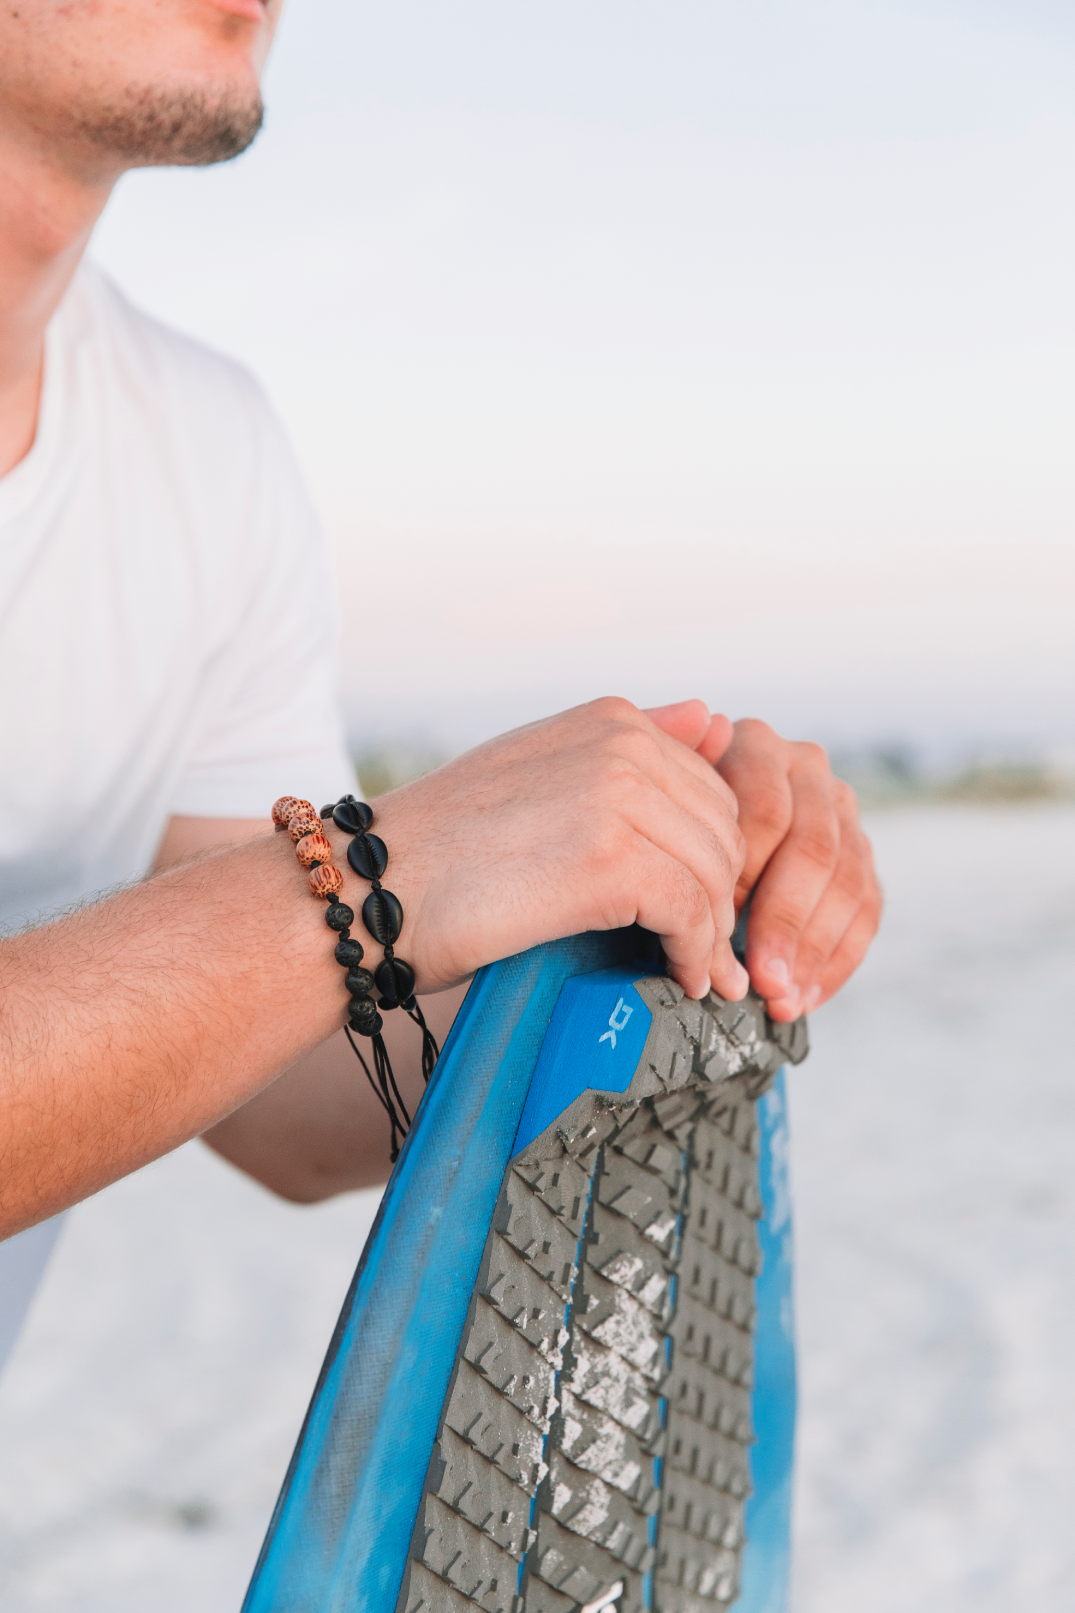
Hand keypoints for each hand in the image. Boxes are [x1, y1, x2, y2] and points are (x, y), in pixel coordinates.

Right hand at [365, 698, 749, 1002]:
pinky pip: (690, 915)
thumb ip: (627, 746)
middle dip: (722, 898)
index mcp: (610, 720)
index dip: (712, 856)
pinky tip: (682, 977)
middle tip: (711, 952)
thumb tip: (712, 714)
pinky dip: (695, 956)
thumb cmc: (445, 847)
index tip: (702, 905)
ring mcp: (616, 797)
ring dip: (712, 936)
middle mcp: (620, 744)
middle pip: (722, 833)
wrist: (368, 890)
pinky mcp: (609, 861)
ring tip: (699, 974)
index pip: (709, 788)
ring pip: (713, 877)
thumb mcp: (540, 770)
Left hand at [646, 703, 880, 1019]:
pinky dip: (835, 963)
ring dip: (813, 952)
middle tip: (759, 979)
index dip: (741, 876)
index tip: (715, 927)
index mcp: (754, 744)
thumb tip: (701, 715)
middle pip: (814, 849)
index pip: (765, 811)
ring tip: (778, 999)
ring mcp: (841, 810)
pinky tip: (803, 998)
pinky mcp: (862, 856)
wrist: (674, 843)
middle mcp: (806, 767)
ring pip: (847, 883)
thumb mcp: (650, 794)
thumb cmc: (649, 829)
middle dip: (786, 923)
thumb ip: (669, 759)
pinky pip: (867, 911)